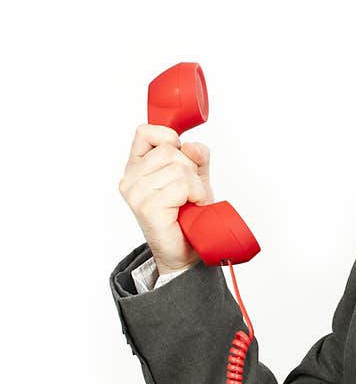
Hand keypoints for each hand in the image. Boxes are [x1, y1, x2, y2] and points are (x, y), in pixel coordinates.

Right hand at [118, 123, 213, 274]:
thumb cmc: (188, 213)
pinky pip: (183, 185)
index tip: (181, 157)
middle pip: (171, 150)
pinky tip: (191, 206)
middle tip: (189, 191)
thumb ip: (196, 155)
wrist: (186, 251)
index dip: (170, 139)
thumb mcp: (196, 176)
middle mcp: (130, 179)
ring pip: (179, 167)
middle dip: (191, 168)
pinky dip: (197, 194)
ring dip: (196, 185)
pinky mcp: (148, 207)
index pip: (146, 132)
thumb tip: (190, 146)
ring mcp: (136, 193)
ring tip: (190, 201)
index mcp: (136, 168)